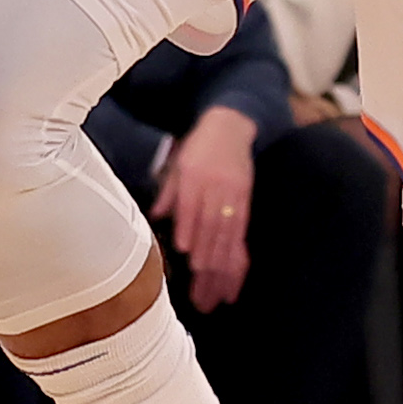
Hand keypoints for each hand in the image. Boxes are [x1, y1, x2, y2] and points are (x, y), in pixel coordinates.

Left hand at [152, 106, 258, 309]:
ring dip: (222, 255)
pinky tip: (233, 263)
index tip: (184, 250)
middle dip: (206, 251)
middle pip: (210, 222)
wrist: (231, 126)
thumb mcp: (177, 163)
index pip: (191, 205)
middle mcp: (215, 183)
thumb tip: (156, 215)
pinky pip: (241, 226)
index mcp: (194, 174)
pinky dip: (236, 246)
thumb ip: (168, 192)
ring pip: (228, 228)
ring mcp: (233, 190)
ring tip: (216, 277)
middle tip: (201, 274)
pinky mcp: (246, 196)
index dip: (188, 228)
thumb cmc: (198, 147)